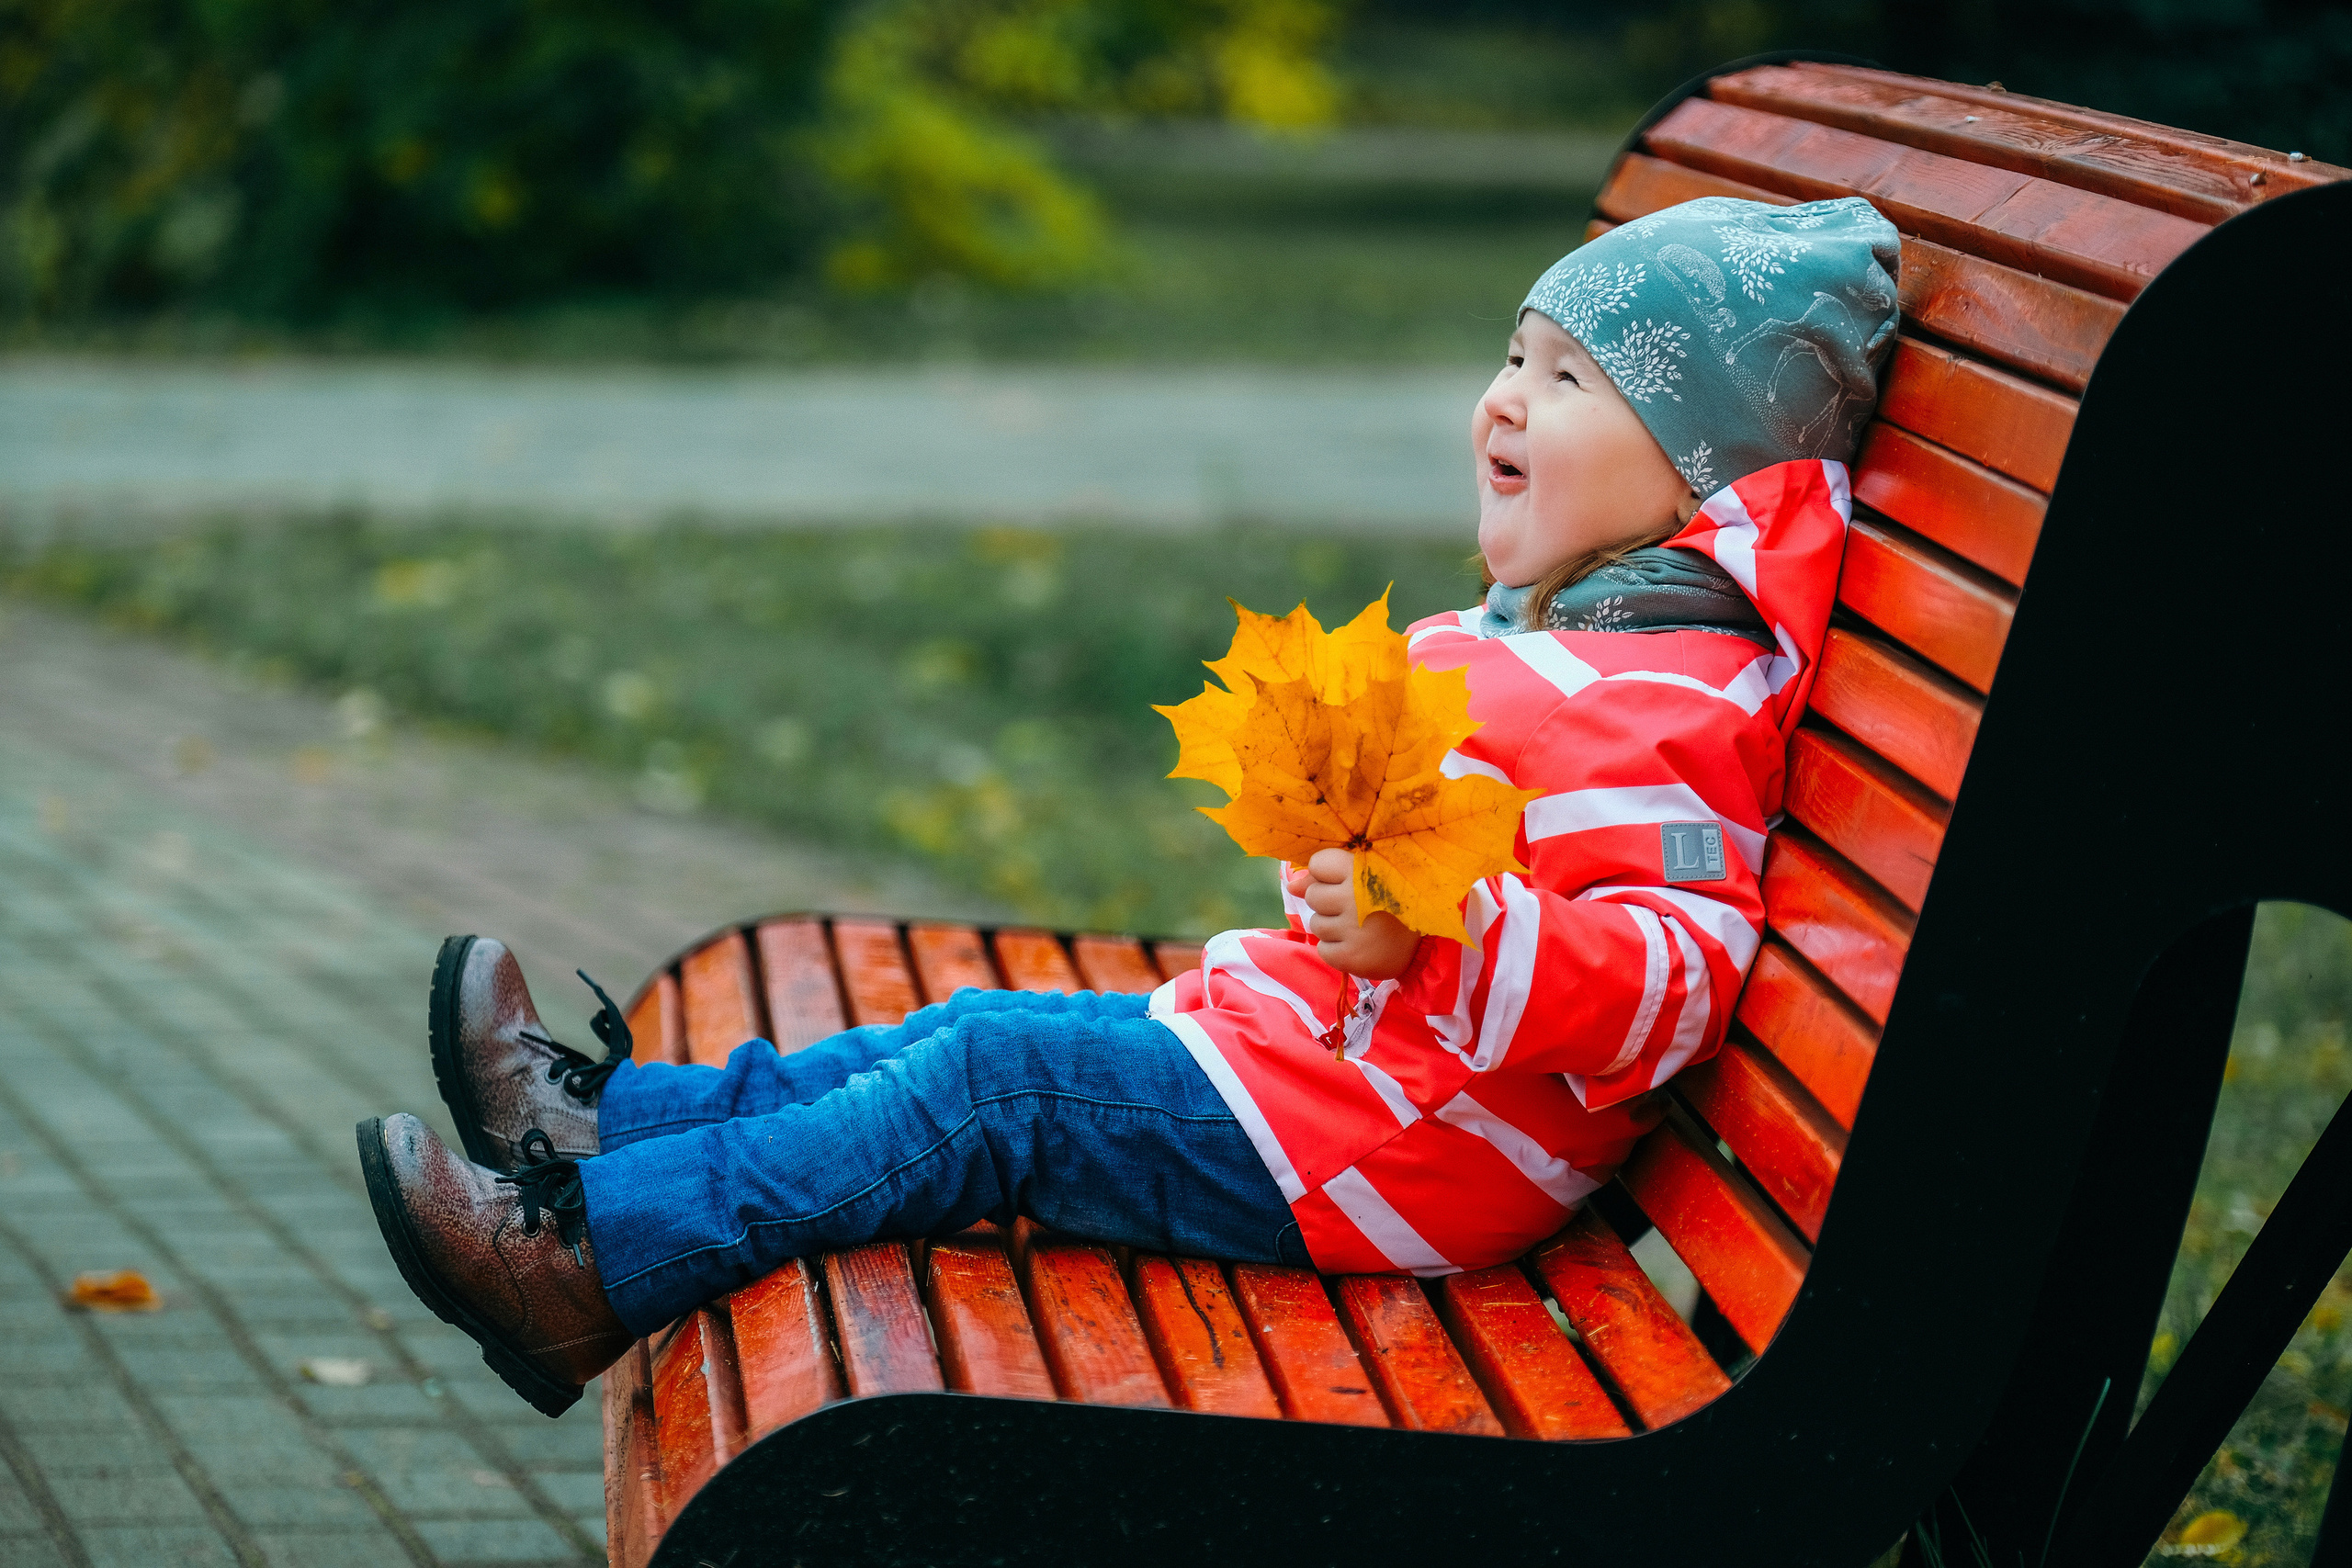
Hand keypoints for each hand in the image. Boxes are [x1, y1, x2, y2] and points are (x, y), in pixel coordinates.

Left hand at [1283, 849, 1421, 979]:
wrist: (1425, 944)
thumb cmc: (1392, 903)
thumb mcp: (1367, 878)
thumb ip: (1326, 876)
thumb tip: (1291, 885)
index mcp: (1361, 870)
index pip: (1318, 864)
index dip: (1327, 874)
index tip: (1347, 882)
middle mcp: (1354, 897)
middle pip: (1313, 896)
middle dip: (1328, 902)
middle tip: (1355, 908)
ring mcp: (1351, 928)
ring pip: (1316, 924)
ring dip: (1332, 927)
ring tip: (1359, 927)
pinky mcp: (1349, 956)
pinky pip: (1323, 950)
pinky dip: (1337, 950)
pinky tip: (1358, 945)